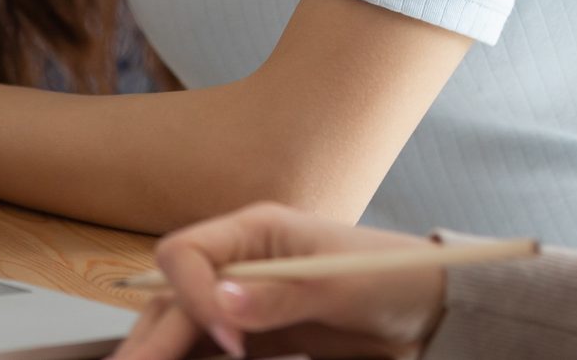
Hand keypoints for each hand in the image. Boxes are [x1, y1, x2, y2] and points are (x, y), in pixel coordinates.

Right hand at [115, 204, 445, 359]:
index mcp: (256, 229)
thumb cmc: (391, 277)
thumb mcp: (340, 284)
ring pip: (181, 325)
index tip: (228, 340)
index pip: (188, 254)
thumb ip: (281, 294)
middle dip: (150, 338)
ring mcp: (245, 298)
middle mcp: (240, 260)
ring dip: (157, 351)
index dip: (194, 296)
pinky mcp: (256, 333)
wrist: (426, 308)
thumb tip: (222, 301)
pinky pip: (208, 349)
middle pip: (173, 296)